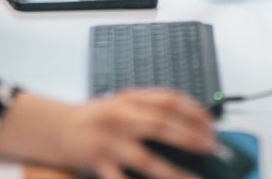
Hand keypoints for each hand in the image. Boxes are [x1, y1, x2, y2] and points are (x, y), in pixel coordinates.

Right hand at [0, 89, 216, 178]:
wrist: (58, 127)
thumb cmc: (96, 116)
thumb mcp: (122, 101)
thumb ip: (150, 106)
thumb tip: (189, 122)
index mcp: (130, 99)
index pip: (169, 100)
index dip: (194, 111)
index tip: (211, 124)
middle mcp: (121, 117)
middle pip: (162, 125)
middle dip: (192, 137)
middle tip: (213, 147)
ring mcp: (109, 142)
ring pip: (147, 160)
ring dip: (174, 173)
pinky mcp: (98, 163)